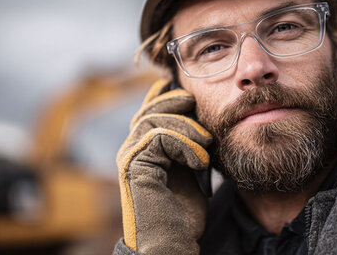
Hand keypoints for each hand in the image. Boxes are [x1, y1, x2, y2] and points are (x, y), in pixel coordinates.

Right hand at [116, 79, 212, 254]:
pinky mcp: (134, 166)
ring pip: (153, 120)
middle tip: (195, 105)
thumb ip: (189, 146)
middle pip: (149, 110)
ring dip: (186, 126)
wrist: (173, 242)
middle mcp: (132, 150)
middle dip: (175, 103)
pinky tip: (199, 160)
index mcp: (144, 149)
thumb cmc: (183, 213)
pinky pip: (157, 136)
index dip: (166, 96)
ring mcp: (130, 157)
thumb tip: (202, 120)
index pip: (150, 110)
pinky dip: (183, 143)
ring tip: (206, 142)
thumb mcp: (190, 171)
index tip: (190, 95)